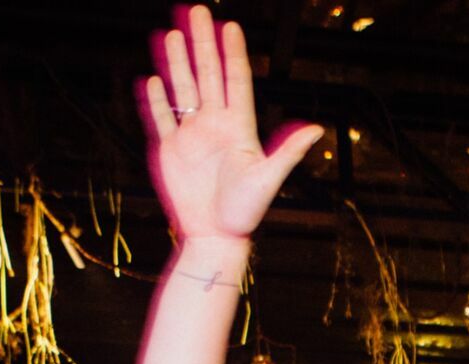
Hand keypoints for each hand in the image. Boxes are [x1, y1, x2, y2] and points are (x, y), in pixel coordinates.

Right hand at [141, 7, 322, 242]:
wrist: (214, 237)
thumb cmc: (244, 213)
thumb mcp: (268, 179)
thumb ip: (288, 152)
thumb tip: (316, 129)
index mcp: (238, 128)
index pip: (235, 81)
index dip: (232, 53)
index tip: (229, 25)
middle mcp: (214, 126)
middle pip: (206, 75)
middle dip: (201, 43)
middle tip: (195, 11)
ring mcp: (191, 137)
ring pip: (182, 90)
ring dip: (177, 63)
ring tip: (171, 35)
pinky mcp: (170, 152)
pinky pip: (161, 120)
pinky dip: (156, 101)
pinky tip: (152, 80)